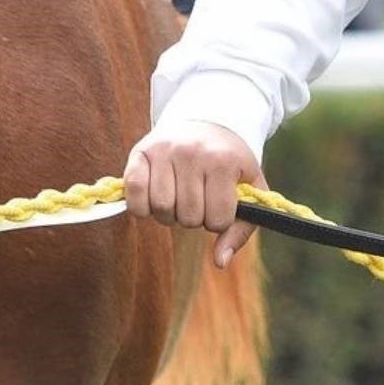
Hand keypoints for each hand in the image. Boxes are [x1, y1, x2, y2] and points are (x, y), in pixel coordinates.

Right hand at [123, 121, 265, 268]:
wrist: (207, 122)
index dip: (218, 221)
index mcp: (223, 161)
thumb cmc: (230, 164)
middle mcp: (192, 153)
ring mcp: (164, 150)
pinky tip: (153, 201)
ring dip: (168, 214)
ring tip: (177, 201)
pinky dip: (141, 207)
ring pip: (160, 208)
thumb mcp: (249, 190)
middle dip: (192, 219)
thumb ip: (239, 230)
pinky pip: (134, 192)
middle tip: (196, 204)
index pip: (217, 220)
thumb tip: (220, 262)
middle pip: (187, 216)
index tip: (219, 206)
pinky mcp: (140, 152)